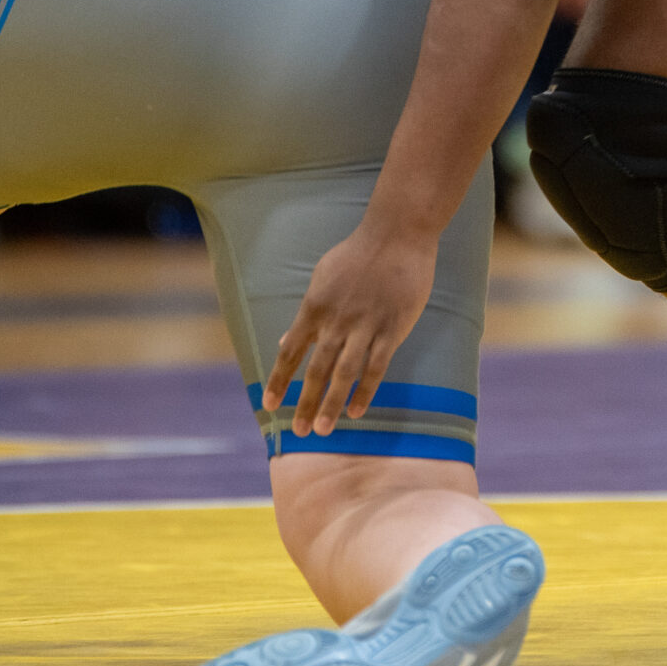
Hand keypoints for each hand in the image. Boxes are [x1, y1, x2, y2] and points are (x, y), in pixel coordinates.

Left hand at [262, 218, 439, 435]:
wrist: (397, 235)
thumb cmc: (357, 254)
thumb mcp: (322, 279)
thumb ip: (306, 313)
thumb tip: (285, 342)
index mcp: (314, 307)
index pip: (291, 351)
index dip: (279, 380)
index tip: (269, 405)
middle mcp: (336, 321)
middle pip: (316, 370)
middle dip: (304, 402)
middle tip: (298, 431)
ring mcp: (365, 326)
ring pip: (344, 374)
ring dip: (331, 404)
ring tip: (322, 430)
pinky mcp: (391, 328)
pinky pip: (376, 367)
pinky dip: (365, 391)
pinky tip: (357, 411)